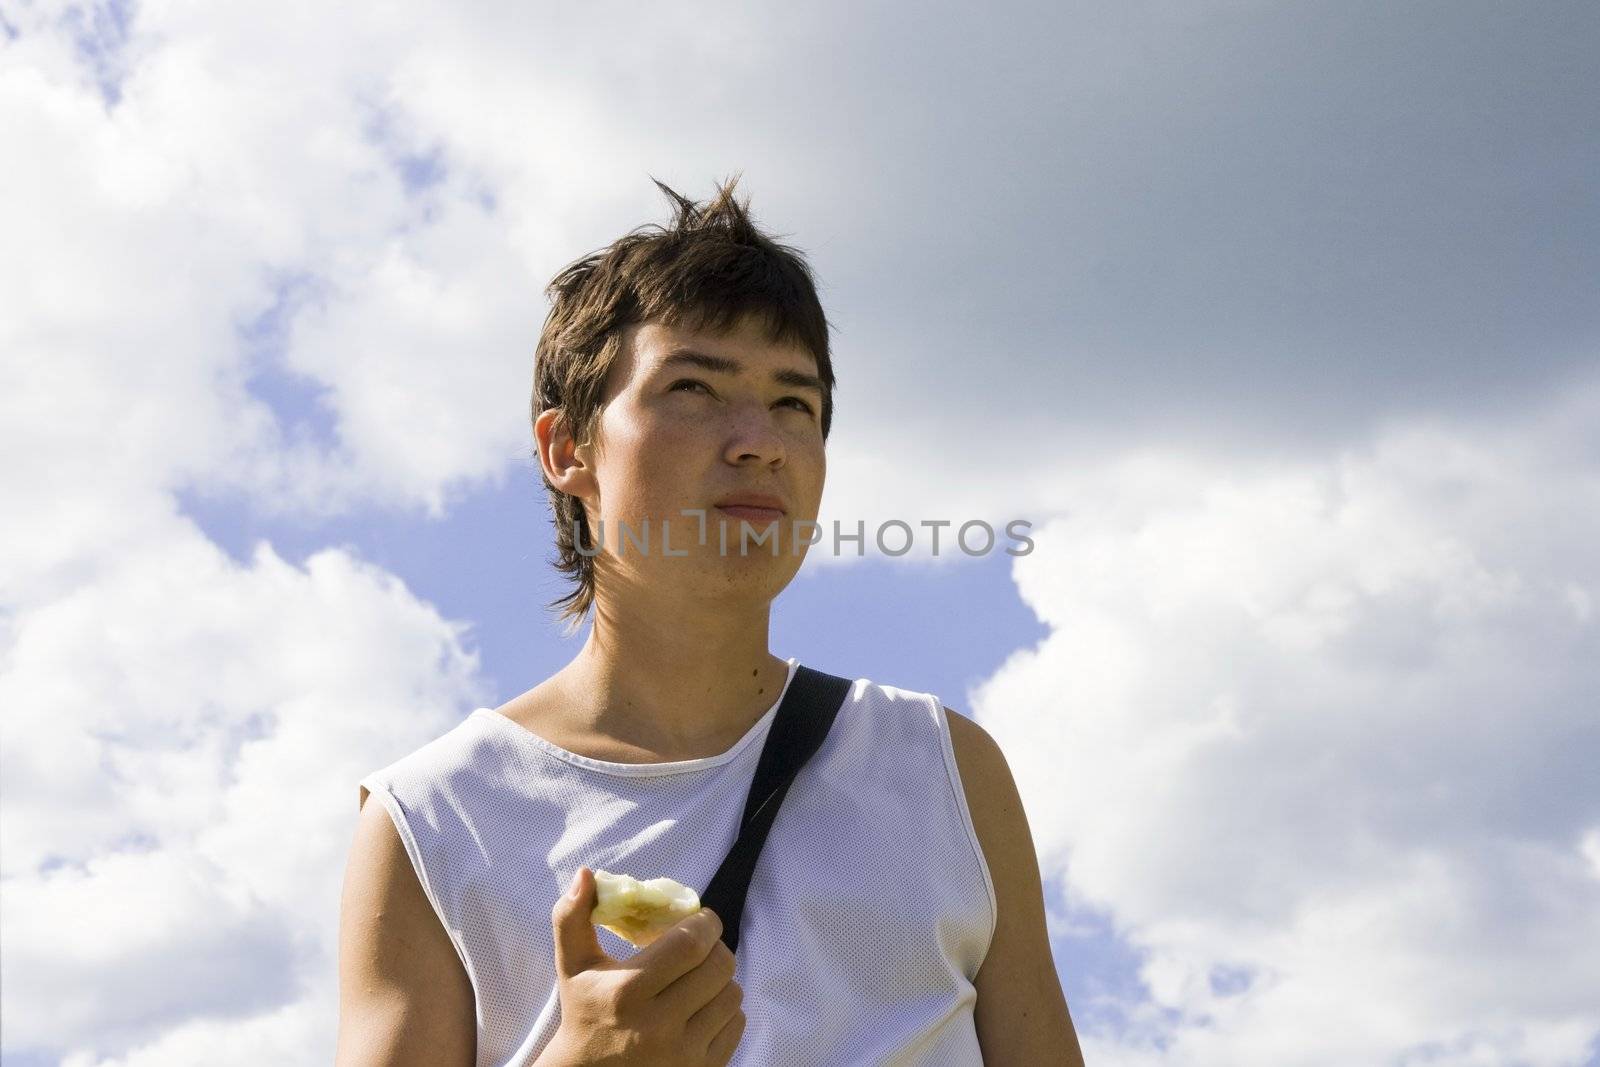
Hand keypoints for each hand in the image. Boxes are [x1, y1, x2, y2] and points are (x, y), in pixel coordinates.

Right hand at [539, 867, 745, 1065]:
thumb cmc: (584, 1012)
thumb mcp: (572, 966)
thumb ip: (573, 917)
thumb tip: (585, 874)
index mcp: (626, 993)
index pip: (690, 944)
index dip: (704, 923)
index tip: (699, 918)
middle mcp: (658, 1026)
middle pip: (719, 966)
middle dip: (714, 946)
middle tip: (701, 944)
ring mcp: (683, 1054)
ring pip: (733, 994)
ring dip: (721, 978)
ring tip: (698, 976)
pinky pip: (737, 1024)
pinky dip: (725, 1009)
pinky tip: (701, 1007)